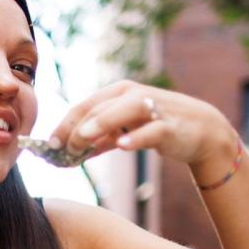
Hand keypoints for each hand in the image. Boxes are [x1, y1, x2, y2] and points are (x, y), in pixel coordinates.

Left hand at [49, 80, 235, 164]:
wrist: (199, 130)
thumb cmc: (155, 127)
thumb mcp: (123, 132)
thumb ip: (98, 141)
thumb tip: (67, 156)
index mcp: (118, 93)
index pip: (84, 106)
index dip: (64, 124)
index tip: (48, 145)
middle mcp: (132, 95)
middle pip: (98, 108)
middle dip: (76, 129)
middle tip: (61, 149)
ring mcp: (152, 108)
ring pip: (122, 111)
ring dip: (100, 124)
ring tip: (81, 140)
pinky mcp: (169, 126)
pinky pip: (151, 130)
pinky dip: (136, 137)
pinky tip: (122, 146)